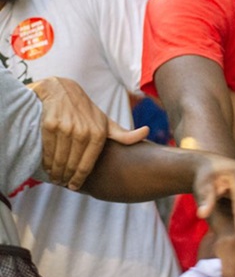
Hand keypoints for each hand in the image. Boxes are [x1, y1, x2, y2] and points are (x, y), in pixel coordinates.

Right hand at [30, 77, 148, 190]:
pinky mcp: (50, 125)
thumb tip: (147, 131)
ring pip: (59, 160)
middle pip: (72, 165)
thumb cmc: (87, 112)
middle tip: (63, 184)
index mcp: (99, 134)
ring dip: (55, 173)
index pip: (87, 165)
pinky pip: (47, 150)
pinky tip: (46, 167)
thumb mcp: (106, 122)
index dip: (79, 179)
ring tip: (55, 178)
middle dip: (66, 178)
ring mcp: (66, 128)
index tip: (74, 186)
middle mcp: (83, 131)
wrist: (62, 90)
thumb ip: (124, 134)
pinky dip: (46, 162)